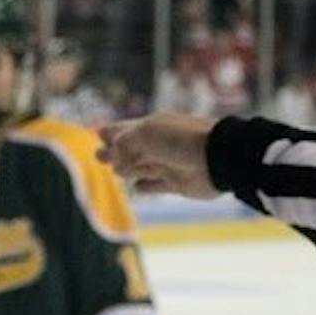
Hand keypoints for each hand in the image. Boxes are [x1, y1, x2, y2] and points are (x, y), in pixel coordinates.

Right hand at [97, 113, 218, 197]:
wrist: (217, 158)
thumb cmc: (180, 140)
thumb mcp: (144, 133)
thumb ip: (122, 145)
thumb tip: (116, 164)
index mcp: (152, 127)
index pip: (125, 129)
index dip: (111, 132)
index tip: (98, 134)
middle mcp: (159, 145)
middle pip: (130, 150)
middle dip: (113, 152)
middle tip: (98, 156)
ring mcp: (168, 164)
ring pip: (141, 167)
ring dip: (127, 169)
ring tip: (117, 171)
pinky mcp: (176, 183)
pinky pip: (156, 185)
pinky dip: (146, 186)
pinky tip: (138, 187)